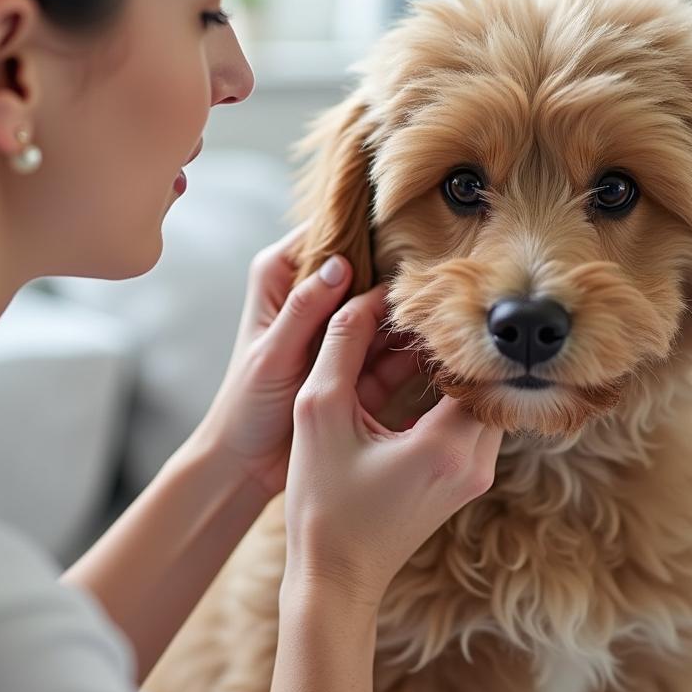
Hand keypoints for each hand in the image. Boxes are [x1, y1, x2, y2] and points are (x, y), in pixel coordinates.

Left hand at [190, 224, 422, 501]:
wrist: (248, 464)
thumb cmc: (245, 405)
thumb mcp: (272, 355)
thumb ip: (303, 311)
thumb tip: (339, 263)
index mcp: (281, 279)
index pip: (325, 235)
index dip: (361, 230)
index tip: (401, 227)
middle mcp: (314, 297)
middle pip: (364, 270)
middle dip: (395, 273)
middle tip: (435, 271)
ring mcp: (339, 331)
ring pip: (382, 309)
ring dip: (409, 312)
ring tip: (446, 307)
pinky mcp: (358, 363)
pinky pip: (391, 349)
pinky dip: (412, 348)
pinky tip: (441, 343)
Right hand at [282, 286, 503, 609]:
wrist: (335, 576)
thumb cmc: (322, 502)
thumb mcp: (318, 413)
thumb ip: (341, 347)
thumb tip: (364, 297)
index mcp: (445, 445)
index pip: (469, 361)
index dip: (443, 328)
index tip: (418, 304)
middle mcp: (475, 461)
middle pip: (481, 380)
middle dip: (451, 348)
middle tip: (417, 319)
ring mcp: (475, 476)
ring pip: (480, 402)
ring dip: (452, 374)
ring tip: (413, 346)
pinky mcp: (466, 483)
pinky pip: (471, 425)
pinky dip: (450, 400)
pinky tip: (416, 383)